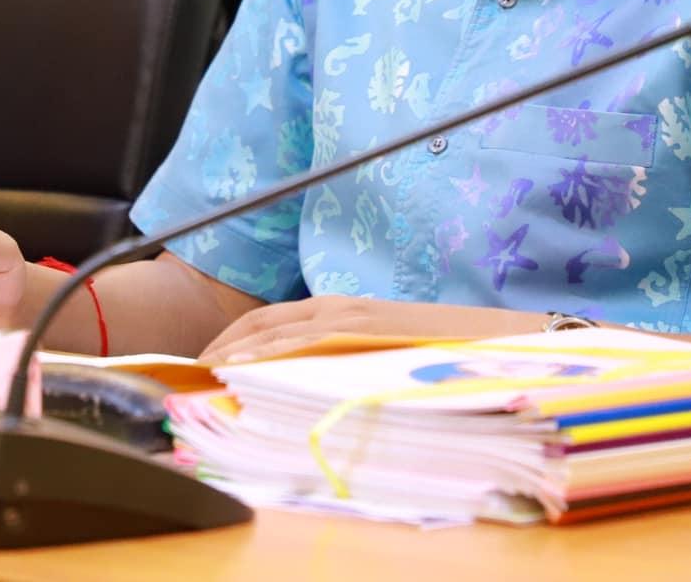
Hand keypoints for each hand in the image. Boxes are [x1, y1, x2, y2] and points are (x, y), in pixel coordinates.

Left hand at [199, 296, 543, 364]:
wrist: (499, 337)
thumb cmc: (443, 349)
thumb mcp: (380, 348)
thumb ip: (343, 355)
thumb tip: (307, 381)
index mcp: (340, 308)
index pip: (269, 320)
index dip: (233, 339)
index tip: (207, 363)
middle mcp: (337, 308)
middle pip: (261, 325)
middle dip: (222, 347)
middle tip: (191, 373)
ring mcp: (349, 320)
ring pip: (274, 335)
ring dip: (234, 354)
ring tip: (203, 376)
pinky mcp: (363, 333)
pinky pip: (303, 344)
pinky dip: (266, 356)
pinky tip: (242, 371)